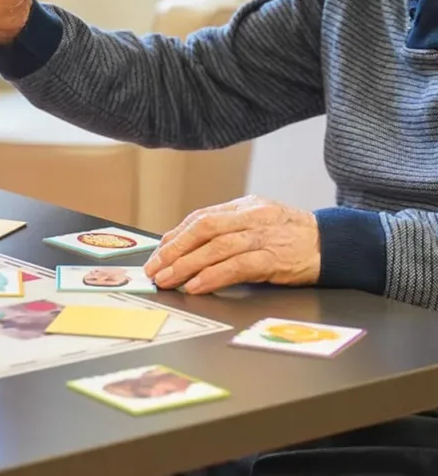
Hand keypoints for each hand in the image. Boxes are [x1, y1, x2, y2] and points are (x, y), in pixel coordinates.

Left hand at [143, 195, 320, 294]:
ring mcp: (263, 236)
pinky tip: (196, 286)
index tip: (159, 251)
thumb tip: (194, 245)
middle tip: (155, 268)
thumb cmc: (296, 237)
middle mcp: (251, 216)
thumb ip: (232, 229)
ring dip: (186, 265)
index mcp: (246, 206)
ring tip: (168, 279)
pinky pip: (236, 266)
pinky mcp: (274, 258)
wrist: (336, 244)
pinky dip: (213, 276)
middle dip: (174, 249)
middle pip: (203, 228)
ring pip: (215, 247)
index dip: (177, 234)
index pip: (202, 217)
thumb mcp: (261, 221)